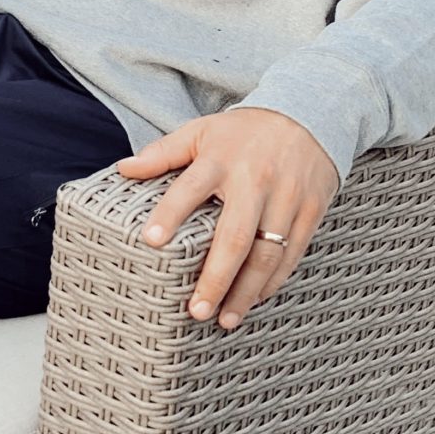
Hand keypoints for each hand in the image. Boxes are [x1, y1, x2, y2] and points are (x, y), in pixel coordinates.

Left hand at [116, 107, 337, 330]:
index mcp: (222, 159)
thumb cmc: (245, 131)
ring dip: (246, 292)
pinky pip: (292, 254)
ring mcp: (287, 197)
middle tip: (196, 310)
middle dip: (215, 278)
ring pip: (267, 254)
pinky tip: (254, 299)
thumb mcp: (202, 131)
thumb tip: (123, 169)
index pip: (190, 188)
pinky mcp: (311, 210)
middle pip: (235, 236)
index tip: (150, 241)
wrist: (310, 113)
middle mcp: (255, 180)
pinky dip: (273, 281)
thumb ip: (163, 152)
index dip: (169, 214)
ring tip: (225, 320)